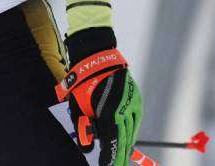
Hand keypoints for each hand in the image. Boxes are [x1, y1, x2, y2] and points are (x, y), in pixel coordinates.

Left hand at [59, 28, 143, 165]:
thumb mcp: (78, 107)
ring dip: (127, 146)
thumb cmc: (83, 83)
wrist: (97, 58)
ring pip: (132, 132)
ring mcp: (132, 104)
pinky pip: (135, 121)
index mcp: (109, 114)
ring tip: (123, 157)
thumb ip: (84, 129)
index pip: (112, 144)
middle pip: (124, 141)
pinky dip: (131, 132)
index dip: (110, 159)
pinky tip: (128, 140)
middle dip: (120, 157)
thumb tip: (89, 149)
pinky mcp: (136, 99)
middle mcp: (124, 111)